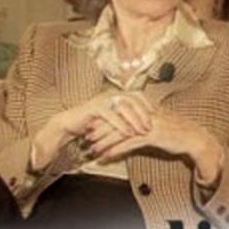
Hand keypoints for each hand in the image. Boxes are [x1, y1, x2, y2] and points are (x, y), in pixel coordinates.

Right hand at [32, 91, 149, 169]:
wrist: (69, 123)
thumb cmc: (92, 122)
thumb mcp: (112, 119)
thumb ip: (126, 117)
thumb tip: (144, 121)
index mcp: (117, 94)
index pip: (138, 95)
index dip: (149, 104)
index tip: (159, 114)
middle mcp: (111, 94)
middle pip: (134, 99)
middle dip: (145, 112)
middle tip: (153, 124)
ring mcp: (103, 100)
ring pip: (124, 107)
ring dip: (136, 119)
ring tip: (144, 131)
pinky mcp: (94, 108)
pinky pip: (112, 116)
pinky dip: (122, 125)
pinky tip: (129, 133)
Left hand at [84, 100, 223, 183]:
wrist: (195, 138)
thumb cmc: (178, 133)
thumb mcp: (159, 125)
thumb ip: (145, 124)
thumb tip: (132, 129)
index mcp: (145, 109)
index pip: (121, 112)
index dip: (106, 119)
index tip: (94, 125)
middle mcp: (145, 114)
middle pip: (117, 120)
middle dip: (101, 129)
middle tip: (87, 136)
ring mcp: (148, 124)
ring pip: (121, 132)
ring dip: (105, 141)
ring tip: (93, 148)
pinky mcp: (152, 135)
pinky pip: (130, 143)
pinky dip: (117, 150)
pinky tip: (107, 155)